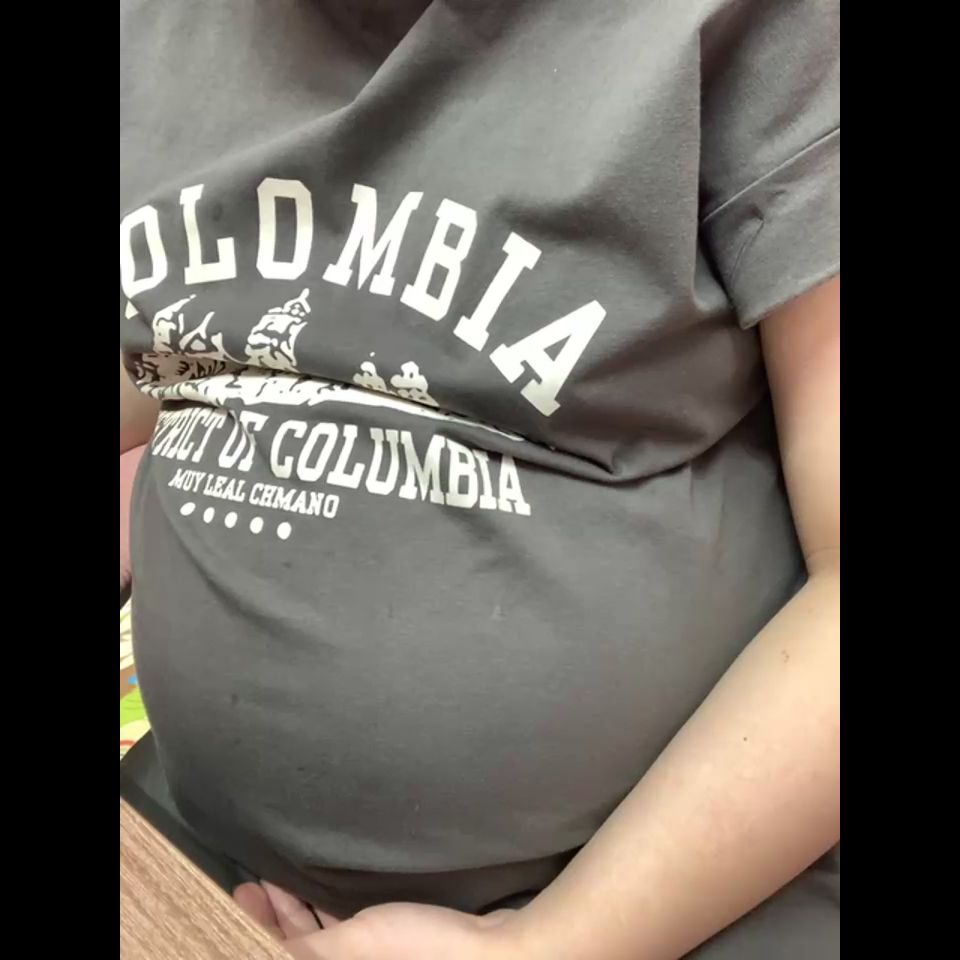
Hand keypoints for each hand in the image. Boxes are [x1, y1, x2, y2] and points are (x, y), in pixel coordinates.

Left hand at [234, 881, 524, 959]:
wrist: (488, 949)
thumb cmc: (419, 950)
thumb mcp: (350, 947)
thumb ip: (305, 950)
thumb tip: (260, 950)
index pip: (282, 956)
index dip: (255, 932)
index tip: (240, 899)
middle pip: (296, 948)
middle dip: (270, 920)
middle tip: (249, 885)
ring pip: (316, 940)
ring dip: (294, 912)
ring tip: (274, 880)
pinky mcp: (385, 949)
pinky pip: (340, 932)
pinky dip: (322, 913)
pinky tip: (314, 890)